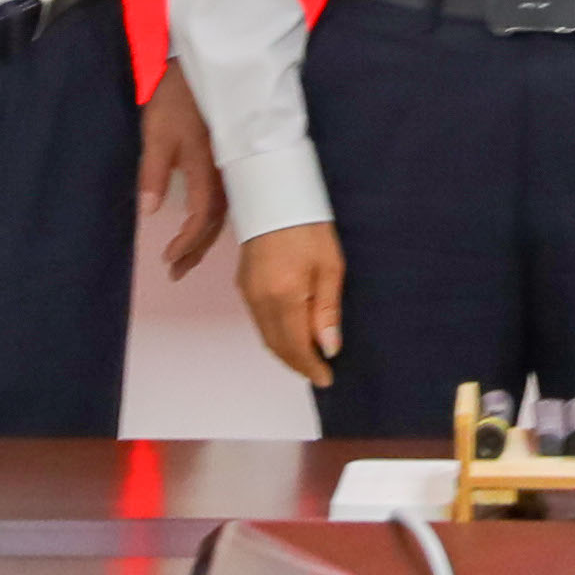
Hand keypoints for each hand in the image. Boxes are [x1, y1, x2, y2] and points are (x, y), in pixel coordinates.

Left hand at [141, 69, 227, 279]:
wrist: (206, 67)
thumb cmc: (176, 99)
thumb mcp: (156, 133)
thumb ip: (153, 173)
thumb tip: (150, 212)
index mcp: (208, 169)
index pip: (202, 219)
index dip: (187, 244)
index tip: (167, 260)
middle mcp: (226, 174)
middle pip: (216, 223)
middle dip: (196, 250)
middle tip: (175, 272)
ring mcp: (231, 168)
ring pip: (223, 214)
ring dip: (205, 238)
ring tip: (185, 259)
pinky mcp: (230, 161)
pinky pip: (227, 201)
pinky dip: (213, 220)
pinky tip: (203, 226)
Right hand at [239, 222, 345, 388]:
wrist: (275, 195)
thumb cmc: (309, 227)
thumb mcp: (330, 267)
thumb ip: (327, 311)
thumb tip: (329, 348)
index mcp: (284, 297)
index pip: (296, 347)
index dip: (311, 367)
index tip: (327, 378)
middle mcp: (260, 300)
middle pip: (277, 346)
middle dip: (298, 364)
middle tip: (319, 372)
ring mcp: (248, 293)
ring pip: (266, 336)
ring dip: (286, 351)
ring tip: (309, 357)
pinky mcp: (243, 285)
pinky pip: (259, 321)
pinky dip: (275, 335)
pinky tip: (291, 333)